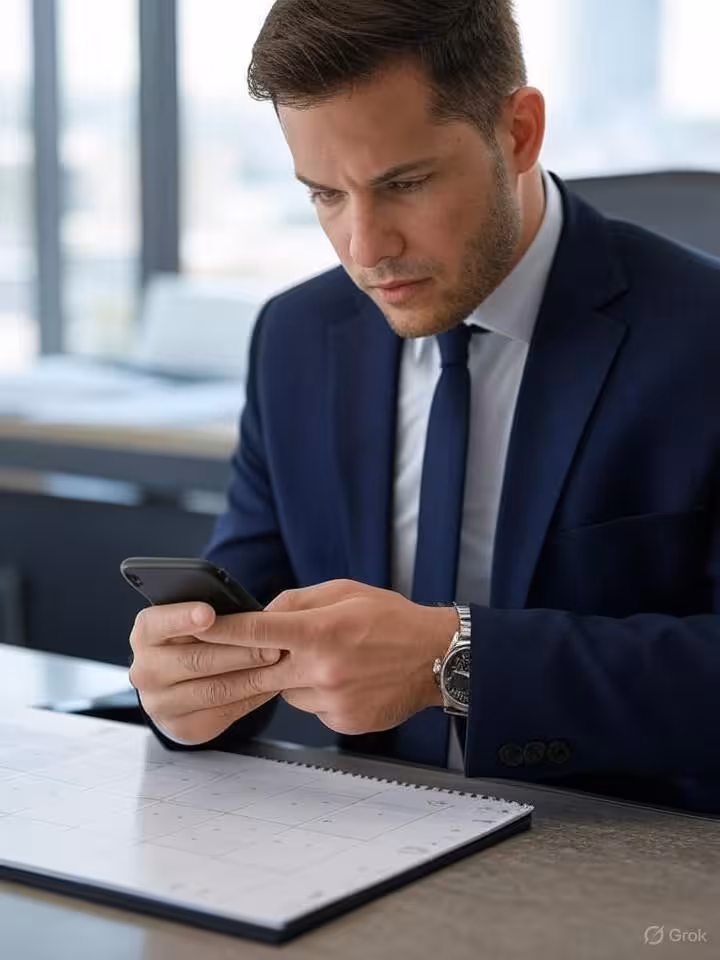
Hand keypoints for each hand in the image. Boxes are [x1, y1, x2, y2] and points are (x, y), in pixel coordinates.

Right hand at [128, 602, 282, 743]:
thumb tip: (249, 611)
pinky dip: (252, 697)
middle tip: (272, 646)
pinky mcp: (181, 727)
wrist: (179, 684)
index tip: (209, 613)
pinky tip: (271, 684)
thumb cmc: (195, 639)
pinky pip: (223, 712)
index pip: (158, 623)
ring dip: (252, 677)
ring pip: (214, 690)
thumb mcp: (194, 620)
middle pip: (195, 660)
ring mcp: (159, 703)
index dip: (184, 617)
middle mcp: (145, 670)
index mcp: (146, 633)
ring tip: (279, 663)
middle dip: (239, 652)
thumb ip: (212, 614)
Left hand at [199, 580, 457, 735]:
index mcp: (321, 631)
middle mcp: (323, 669)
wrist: (436, 658)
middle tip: (262, 646)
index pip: (256, 631)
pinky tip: (343, 678)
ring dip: (291, 675)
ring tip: (328, 658)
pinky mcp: (342, 721)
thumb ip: (296, 602)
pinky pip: (309, 707)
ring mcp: (333, 700)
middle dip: (255, 657)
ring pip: (285, 690)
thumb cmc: (391, 618)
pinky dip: (314, 693)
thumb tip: (261, 615)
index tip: (195, 628)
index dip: (221, 630)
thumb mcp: (344, 591)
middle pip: (263, 667)